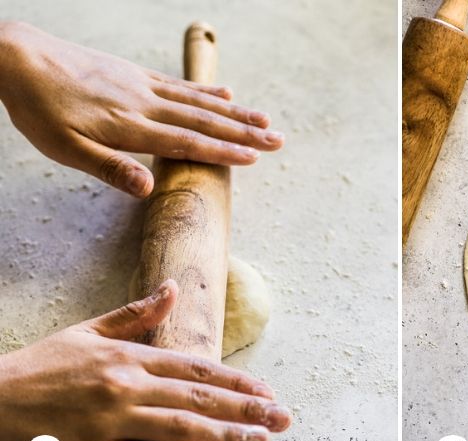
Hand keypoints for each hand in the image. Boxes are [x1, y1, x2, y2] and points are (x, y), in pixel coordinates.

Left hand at [0, 21, 283, 197]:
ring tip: (265, 120)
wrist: (18, 59)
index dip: (224, 150)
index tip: (255, 157)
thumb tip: (149, 189)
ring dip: (235, 113)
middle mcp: (145, 104)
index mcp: (131, 127)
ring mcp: (143, 86)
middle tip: (278, 140)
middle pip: (204, 121)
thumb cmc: (39, 110)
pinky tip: (226, 94)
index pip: (188, 141)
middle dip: (244, 132)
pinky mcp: (135, 74)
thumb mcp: (65, 149)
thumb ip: (109, 168)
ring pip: (198, 102)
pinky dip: (205, 91)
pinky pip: (179, 84)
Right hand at [0, 279, 290, 440]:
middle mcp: (128, 386)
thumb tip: (173, 288)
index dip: (235, 380)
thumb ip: (137, 314)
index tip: (266, 390)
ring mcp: (113, 421)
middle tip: (281, 418)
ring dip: (227, 437)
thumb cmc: (46, 365)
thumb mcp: (90, 330)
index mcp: (130, 356)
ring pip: (181, 428)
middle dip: (246, 409)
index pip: (196, 367)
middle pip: (198, 397)